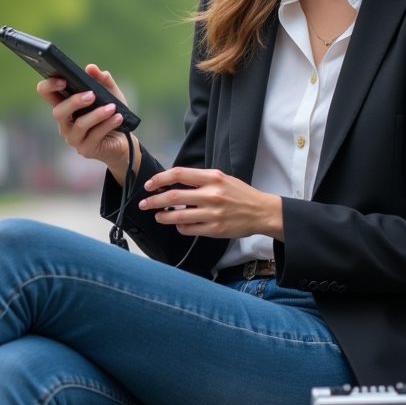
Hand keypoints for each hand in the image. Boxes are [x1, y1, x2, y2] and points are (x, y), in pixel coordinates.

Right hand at [37, 65, 138, 178]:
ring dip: (97, 114)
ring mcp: (73, 138)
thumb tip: (91, 68)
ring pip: (79, 125)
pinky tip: (118, 118)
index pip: (46, 94)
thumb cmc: (112, 114)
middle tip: (91, 95)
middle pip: (58, 112)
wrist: (124, 140)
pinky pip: (94, 136)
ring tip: (112, 107)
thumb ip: (102, 80)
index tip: (62, 79)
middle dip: (74, 101)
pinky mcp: (86, 149)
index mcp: (65, 105)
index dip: (49, 86)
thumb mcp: (111, 94)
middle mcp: (65, 123)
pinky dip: (107, 125)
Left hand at [140, 167, 283, 239]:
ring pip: (178, 216)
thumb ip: (200, 180)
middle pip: (173, 196)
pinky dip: (180, 227)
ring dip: (163, 216)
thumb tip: (174, 183)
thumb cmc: (240, 194)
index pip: (178, 174)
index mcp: (212, 178)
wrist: (261, 211)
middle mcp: (211, 194)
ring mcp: (212, 213)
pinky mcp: (214, 229)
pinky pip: (189, 229)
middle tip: (144, 204)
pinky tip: (179, 224)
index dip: (159, 179)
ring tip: (157, 216)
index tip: (149, 185)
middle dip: (153, 201)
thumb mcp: (222, 178)